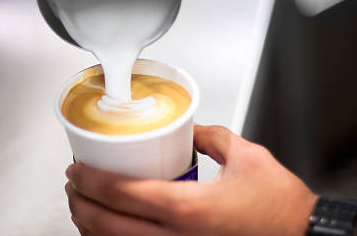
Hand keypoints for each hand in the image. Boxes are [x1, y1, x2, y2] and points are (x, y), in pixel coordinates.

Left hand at [65, 125, 317, 235]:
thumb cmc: (282, 210)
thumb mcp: (248, 158)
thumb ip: (212, 137)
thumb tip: (190, 130)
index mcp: (187, 208)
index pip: (121, 193)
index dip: (90, 180)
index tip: (76, 169)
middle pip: (107, 225)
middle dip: (81, 204)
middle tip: (73, 186)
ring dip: (91, 228)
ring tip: (83, 209)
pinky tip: (110, 234)